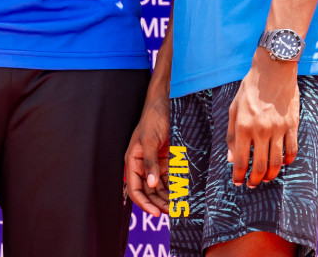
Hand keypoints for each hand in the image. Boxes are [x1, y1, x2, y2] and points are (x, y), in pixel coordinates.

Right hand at [124, 93, 170, 214]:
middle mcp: (143, 165)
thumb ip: (150, 163)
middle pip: (148, 192)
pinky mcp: (167, 161)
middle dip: (158, 203)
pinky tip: (183, 196)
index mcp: (133, 161)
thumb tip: (151, 184)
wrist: (167, 103)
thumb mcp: (150, 140)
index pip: (134, 189)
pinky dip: (175, 188)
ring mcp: (155, 164)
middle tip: (173, 213)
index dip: (144, 203)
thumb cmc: (153, 118)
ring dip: (167, 198)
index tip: (156, 213)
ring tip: (179, 208)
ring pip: (160, 188)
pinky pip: (170, 179)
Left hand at [226, 52, 298, 187]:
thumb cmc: (250, 89)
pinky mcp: (292, 125)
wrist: (273, 70)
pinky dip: (288, 162)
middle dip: (255, 180)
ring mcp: (278, 129)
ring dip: (271, 175)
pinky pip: (292, 151)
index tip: (237, 182)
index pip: (241, 160)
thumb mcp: (234, 109)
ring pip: (277, 163)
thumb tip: (231, 159)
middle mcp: (261, 130)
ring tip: (266, 178)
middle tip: (252, 184)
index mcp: (244, 126)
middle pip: (260, 166)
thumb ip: (232, 135)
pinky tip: (283, 164)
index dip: (239, 176)